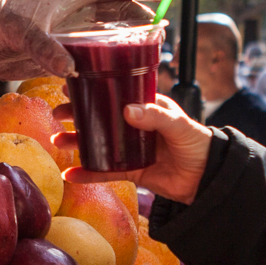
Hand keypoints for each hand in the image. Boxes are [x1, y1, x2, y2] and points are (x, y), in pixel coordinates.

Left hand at [0, 0, 166, 78]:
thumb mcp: (17, 29)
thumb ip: (44, 46)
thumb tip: (71, 70)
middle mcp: (72, 8)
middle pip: (117, 10)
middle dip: (141, 17)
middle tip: (164, 31)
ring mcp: (67, 29)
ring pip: (107, 32)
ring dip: (128, 39)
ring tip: (152, 50)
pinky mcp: (59, 50)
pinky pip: (91, 53)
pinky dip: (107, 59)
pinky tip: (120, 70)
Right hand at [54, 94, 212, 203]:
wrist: (208, 179)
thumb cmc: (198, 144)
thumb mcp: (179, 125)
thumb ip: (156, 117)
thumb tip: (128, 111)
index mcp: (146, 106)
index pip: (115, 93)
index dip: (93, 89)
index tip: (71, 85)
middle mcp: (134, 125)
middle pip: (100, 117)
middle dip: (77, 114)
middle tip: (57, 113)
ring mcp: (130, 148)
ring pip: (97, 143)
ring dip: (76, 141)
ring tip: (57, 140)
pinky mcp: (131, 171)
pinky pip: (104, 172)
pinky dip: (87, 174)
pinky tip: (70, 174)